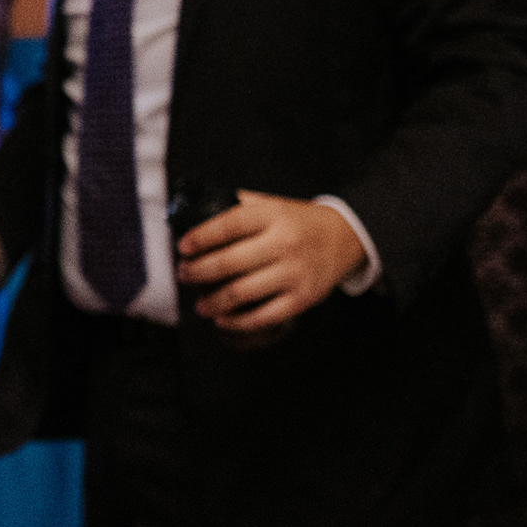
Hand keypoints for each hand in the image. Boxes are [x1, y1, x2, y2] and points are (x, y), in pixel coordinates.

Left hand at [175, 191, 366, 333]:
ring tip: (199, 303)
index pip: (228, 225)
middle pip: (229, 262)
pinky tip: (221, 318)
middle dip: (197, 272)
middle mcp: (284, 243)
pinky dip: (237, 321)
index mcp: (272, 216)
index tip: (182, 247)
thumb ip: (237, 205)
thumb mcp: (270, 205)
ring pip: (242, 292)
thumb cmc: (296, 222)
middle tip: (184, 275)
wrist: (344, 238)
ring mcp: (294, 272)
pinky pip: (263, 316)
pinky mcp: (302, 298)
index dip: (200, 237)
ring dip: (213, 301)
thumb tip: (192, 210)